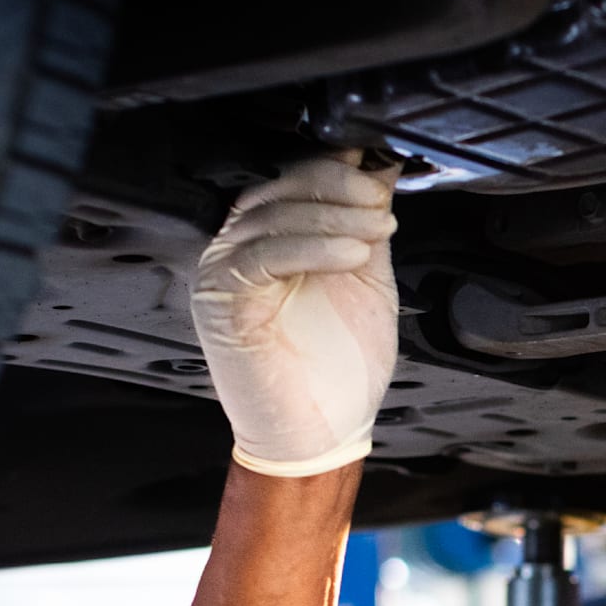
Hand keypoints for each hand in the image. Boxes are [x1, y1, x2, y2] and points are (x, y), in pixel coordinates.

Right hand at [191, 154, 399, 476]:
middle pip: (280, 188)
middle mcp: (242, 248)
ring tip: (375, 228)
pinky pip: (263, 255)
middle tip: (379, 201)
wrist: (321, 436)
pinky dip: (311, 248)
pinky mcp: (224, 299)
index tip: (381, 170)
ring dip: (331, 215)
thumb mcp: (367, 282)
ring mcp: (227, 271)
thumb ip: (367, 226)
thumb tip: (382, 170)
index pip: (295, 180)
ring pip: (273, 216)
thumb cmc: (338, 371)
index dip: (338, 170)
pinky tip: (350, 255)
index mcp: (273, 239)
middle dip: (337, 188)